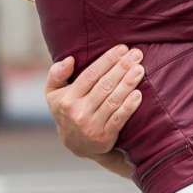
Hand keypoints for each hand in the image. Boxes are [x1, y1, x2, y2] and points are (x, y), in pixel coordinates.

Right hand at [44, 45, 142, 159]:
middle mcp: (78, 111)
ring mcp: (91, 125)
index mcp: (67, 98)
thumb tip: (69, 59)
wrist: (75, 144)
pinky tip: (138, 94)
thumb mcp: (53, 93)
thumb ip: (56, 74)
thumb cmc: (67, 110)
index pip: (90, 74)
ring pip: (113, 100)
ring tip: (140, 69)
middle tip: (136, 54)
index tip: (122, 48)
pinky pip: (119, 118)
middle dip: (122, 67)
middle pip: (104, 85)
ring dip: (128, 83)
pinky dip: (129, 106)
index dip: (107, 60)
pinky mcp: (104, 136)